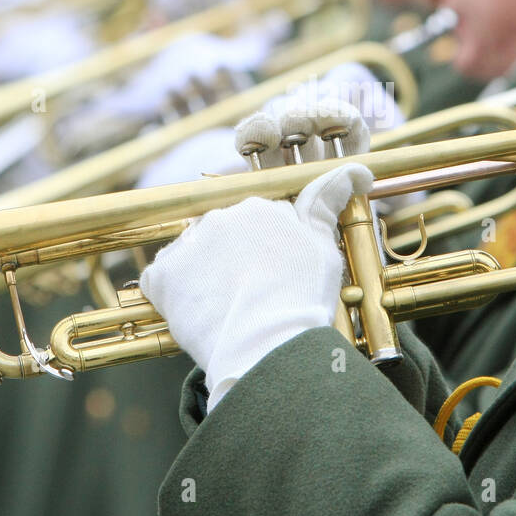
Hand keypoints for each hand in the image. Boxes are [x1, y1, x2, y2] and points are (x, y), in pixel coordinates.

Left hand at [140, 163, 373, 409]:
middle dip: (234, 262)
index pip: (257, 225)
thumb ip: (326, 203)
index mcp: (258, 207)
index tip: (276, 281)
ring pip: (194, 258)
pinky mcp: (161, 276)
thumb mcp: (323, 245)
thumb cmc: (301, 299)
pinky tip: (201, 316)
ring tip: (228, 311)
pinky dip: (176, 298)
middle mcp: (219, 216)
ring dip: (205, 277)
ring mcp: (187, 245)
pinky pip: (163, 282)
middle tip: (254, 299)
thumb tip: (355, 170)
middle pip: (223, 238)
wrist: (266, 345)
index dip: (267, 256)